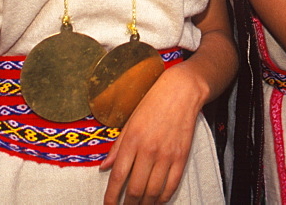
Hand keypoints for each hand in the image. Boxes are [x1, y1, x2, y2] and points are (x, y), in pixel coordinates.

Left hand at [100, 65, 204, 203]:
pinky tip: (156, 201)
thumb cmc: (153, 103)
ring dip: (145, 204)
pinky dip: (163, 197)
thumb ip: (117, 147)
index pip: (118, 176)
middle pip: (136, 189)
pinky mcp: (181, 157)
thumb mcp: (130, 121)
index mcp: (132, 140)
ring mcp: (167, 155)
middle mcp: (149, 150)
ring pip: (153, 192)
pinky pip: (171, 185)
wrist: (181, 91)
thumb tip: (104, 167)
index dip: (111, 196)